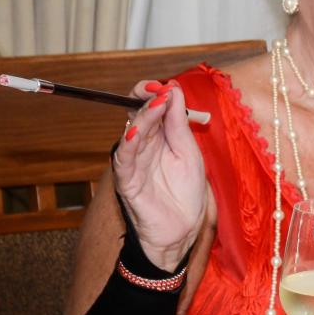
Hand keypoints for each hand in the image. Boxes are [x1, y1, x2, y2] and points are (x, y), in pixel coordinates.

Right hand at [111, 80, 207, 270]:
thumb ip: (179, 122)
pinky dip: (128, 144)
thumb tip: (173, 90)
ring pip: (132, 133)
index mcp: (158, 136)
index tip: (167, 86)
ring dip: (143, 117)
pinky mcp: (127, 181)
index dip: (154, 94)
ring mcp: (133, 163)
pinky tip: (135, 132)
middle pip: (137, 115)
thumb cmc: (185, 191)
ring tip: (155, 103)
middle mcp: (142, 146)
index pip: (149, 107)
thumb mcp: (189, 150)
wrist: (183, 228)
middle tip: (159, 88)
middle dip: (146, 98)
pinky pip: (124, 160)